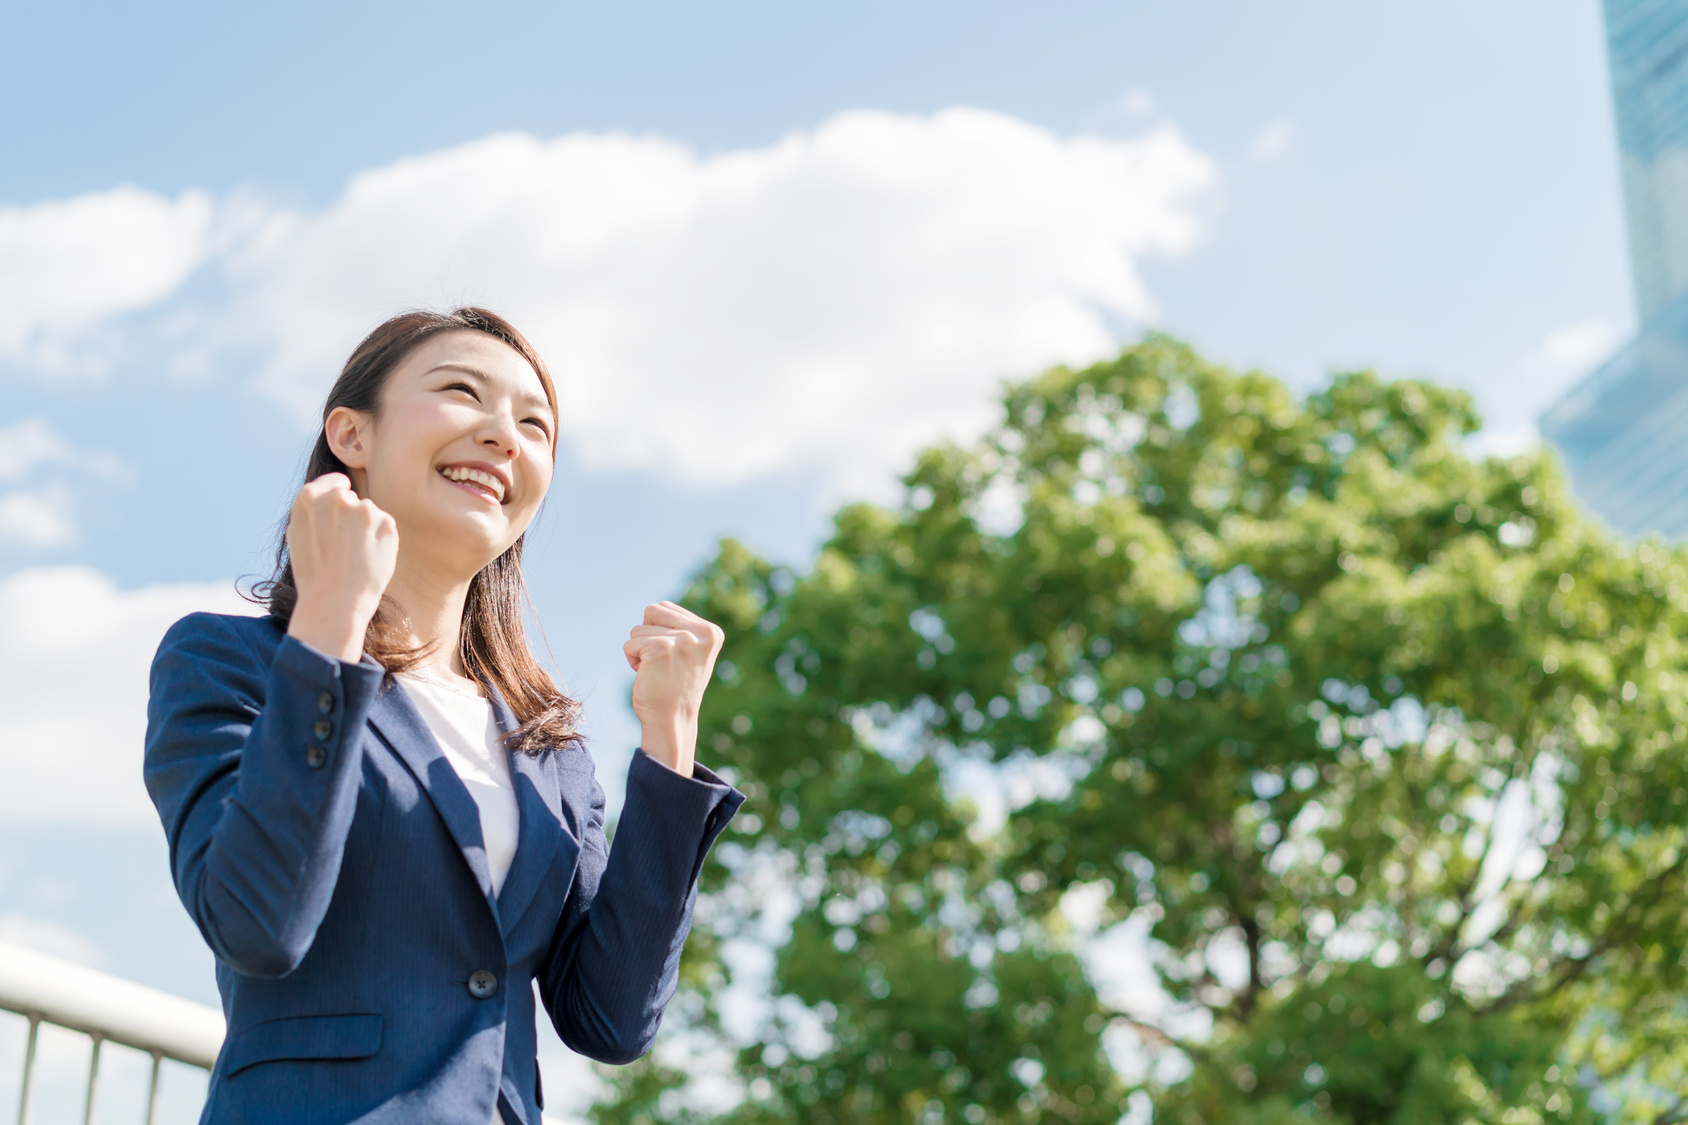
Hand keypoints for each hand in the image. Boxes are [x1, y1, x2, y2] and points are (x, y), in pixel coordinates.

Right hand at [285, 473, 398, 663]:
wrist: (336, 600)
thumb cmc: (313, 572)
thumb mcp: (298, 533)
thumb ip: (313, 509)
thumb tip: (330, 493)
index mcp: (310, 497)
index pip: (335, 482)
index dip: (339, 495)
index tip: (340, 510)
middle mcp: (338, 498)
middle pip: (353, 499)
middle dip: (351, 515)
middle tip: (343, 545)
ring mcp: (365, 509)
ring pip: (369, 514)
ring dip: (366, 528)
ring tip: (353, 556)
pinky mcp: (386, 523)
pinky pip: (384, 526)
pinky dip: (380, 539)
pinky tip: (368, 558)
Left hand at [623, 601, 724, 776]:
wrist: (673, 720)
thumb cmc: (676, 688)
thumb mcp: (690, 653)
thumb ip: (682, 628)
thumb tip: (657, 608)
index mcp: (712, 631)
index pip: (666, 608)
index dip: (660, 632)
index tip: (672, 657)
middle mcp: (701, 632)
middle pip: (652, 611)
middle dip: (647, 635)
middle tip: (661, 662)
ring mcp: (682, 640)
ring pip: (638, 628)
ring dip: (640, 650)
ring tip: (656, 671)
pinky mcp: (660, 648)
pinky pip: (629, 644)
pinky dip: (632, 660)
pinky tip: (647, 676)